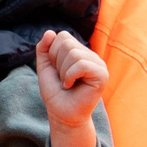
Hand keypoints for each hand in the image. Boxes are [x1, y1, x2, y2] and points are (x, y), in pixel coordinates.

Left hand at [35, 30, 109, 146]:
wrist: (62, 114)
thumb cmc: (55, 92)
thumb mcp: (45, 67)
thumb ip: (44, 49)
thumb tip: (50, 32)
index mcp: (79, 51)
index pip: (62, 36)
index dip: (52, 54)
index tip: (56, 71)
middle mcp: (91, 55)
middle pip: (67, 43)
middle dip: (57, 63)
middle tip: (63, 79)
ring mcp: (98, 64)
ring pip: (73, 53)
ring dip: (63, 72)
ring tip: (68, 83)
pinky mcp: (102, 74)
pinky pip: (81, 64)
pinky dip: (70, 76)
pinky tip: (71, 86)